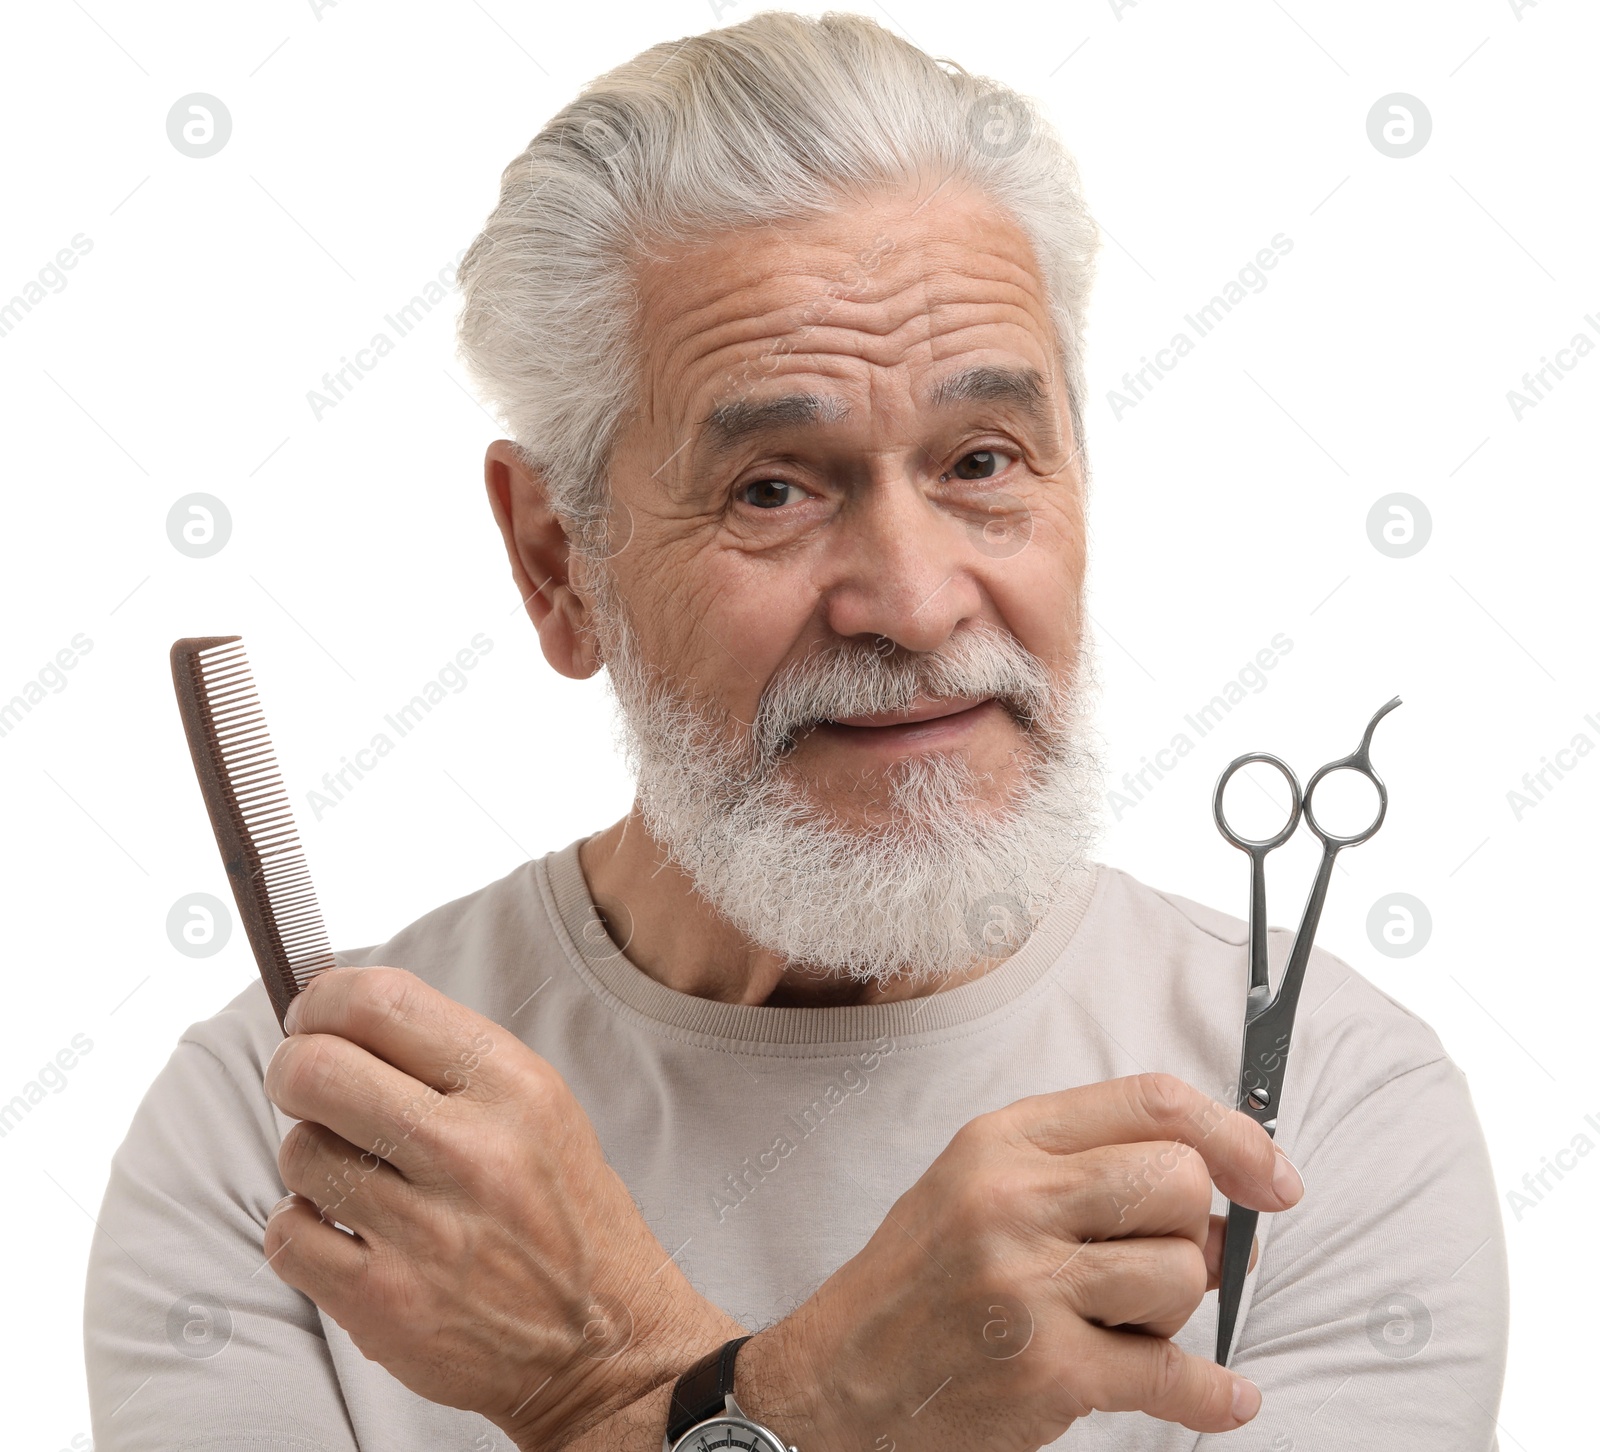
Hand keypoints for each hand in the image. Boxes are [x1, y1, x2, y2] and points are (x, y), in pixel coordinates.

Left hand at [261, 966, 741, 1449]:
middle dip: (293, 1068)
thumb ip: (449, 1058)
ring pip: (299, 1151)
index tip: (313, 1013)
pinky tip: (343, 1229)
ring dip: (310, 1155)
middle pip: (317, 1069)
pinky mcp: (385, 1302)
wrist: (605, 1337)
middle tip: (304, 1082)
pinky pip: (287, 1235)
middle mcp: (471, 1150)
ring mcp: (426, 1231)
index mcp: (514, 1085)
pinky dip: (300, 1227)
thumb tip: (340, 1015)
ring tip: (352, 1172)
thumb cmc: (564, 1212)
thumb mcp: (541, 1106)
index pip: (383, 1003)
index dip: (325, 999)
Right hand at [736, 1073, 1301, 1451]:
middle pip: (1178, 1180)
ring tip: (1119, 1322)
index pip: (1150, 1101)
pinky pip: (1173, 1375)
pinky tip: (1221, 1398)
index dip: (1233, 1136)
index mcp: (1001, 1139)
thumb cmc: (916, 1282)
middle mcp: (1012, 1197)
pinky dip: (1211, 1397)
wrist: (835, 1379)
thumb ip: (1078, 1167)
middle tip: (1173, 1261)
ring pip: (1181, 1274)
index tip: (1271, 1179)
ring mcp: (1027, 1284)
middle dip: (1195, 1229)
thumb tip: (1217, 1193)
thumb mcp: (974, 1183)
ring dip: (1172, 1311)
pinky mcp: (1045, 1370)